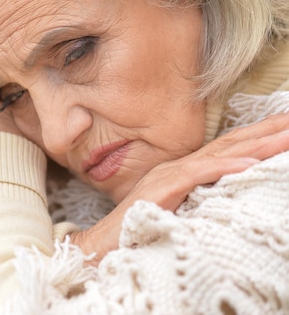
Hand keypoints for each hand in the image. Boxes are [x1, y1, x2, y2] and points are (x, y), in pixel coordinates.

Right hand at [70, 112, 288, 262]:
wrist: (102, 243)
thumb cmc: (137, 230)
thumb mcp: (173, 211)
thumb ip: (195, 198)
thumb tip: (222, 195)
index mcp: (182, 172)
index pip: (226, 149)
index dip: (257, 137)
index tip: (285, 128)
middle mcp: (177, 167)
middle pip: (229, 144)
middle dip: (266, 131)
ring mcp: (168, 176)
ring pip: (220, 154)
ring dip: (257, 143)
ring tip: (288, 134)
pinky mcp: (162, 189)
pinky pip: (197, 175)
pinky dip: (225, 166)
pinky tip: (250, 162)